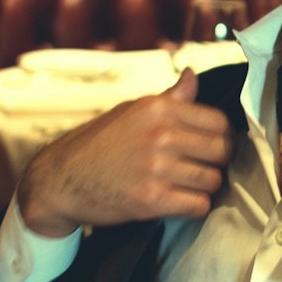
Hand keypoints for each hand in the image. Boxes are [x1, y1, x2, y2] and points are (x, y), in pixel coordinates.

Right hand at [17, 68, 232, 237]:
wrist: (59, 180)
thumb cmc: (99, 143)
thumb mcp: (131, 111)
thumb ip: (169, 98)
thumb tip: (193, 75)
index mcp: (158, 108)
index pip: (219, 122)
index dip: (222, 137)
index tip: (213, 147)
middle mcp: (159, 134)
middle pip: (221, 150)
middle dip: (218, 162)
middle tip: (204, 168)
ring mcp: (155, 167)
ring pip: (212, 180)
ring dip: (205, 187)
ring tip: (190, 185)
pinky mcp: (150, 199)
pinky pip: (197, 205)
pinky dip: (194, 207)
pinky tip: (181, 202)